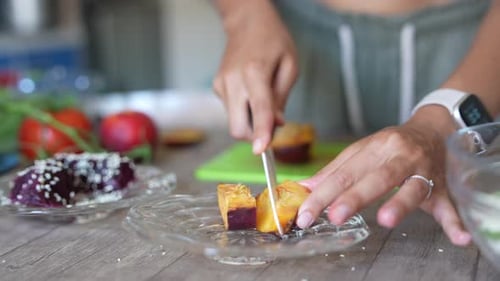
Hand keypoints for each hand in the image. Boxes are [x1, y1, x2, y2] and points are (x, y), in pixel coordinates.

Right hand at [213, 1, 297, 153]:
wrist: (246, 24)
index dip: (261, 133)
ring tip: (262, 98)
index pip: (258, 109)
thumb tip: (276, 125)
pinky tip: (250, 92)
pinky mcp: (216, 87)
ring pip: (234, 122)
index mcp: (255, 72)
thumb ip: (281, 98)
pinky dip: (243, 110)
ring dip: (250, 121)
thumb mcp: (289, 66)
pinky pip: (231, 111)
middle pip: (238, 126)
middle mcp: (233, 80)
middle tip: (271, 125)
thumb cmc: (272, 41)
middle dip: (254, 135)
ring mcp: (221, 84)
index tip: (261, 151)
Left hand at [296, 112, 471, 245]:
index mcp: (375, 148)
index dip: (323, 194)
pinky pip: (449, 205)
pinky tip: (459, 237)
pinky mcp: (443, 187)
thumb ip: (335, 171)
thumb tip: (305, 188)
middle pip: (375, 178)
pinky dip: (454, 221)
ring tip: (385, 220)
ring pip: (412, 188)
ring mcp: (424, 171)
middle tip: (334, 216)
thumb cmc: (391, 146)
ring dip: (400, 204)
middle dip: (354, 197)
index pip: (345, 172)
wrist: (432, 130)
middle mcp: (399, 156)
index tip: (305, 213)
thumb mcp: (361, 152)